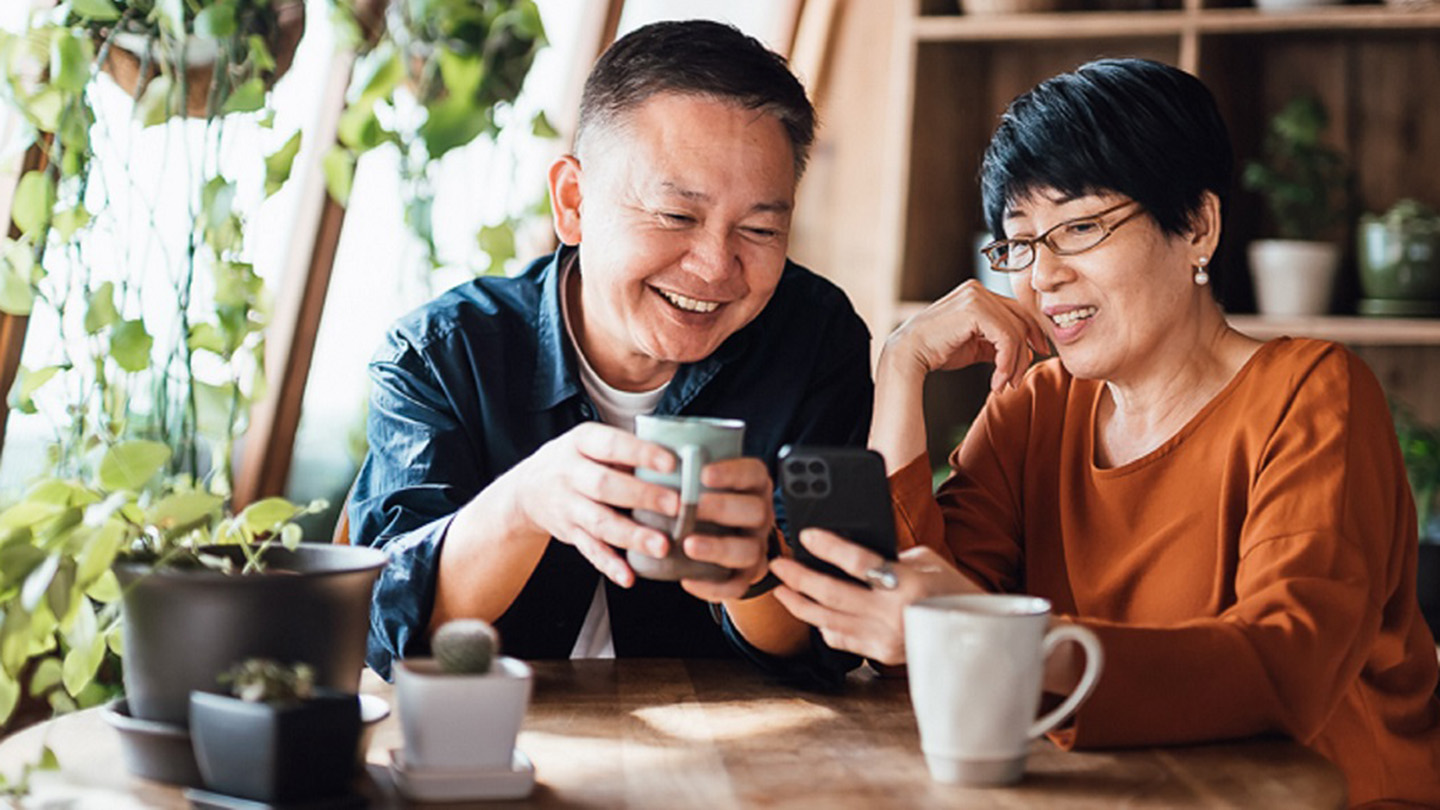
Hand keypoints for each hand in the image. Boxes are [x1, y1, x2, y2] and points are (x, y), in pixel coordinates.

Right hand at [503, 422, 680, 585]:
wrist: (528, 489)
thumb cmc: (577, 461)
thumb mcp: (593, 443)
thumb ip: (627, 451)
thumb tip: (681, 461)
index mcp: (581, 443)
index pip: (611, 445)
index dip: (640, 453)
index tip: (671, 463)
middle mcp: (570, 474)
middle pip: (605, 485)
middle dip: (642, 496)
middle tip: (675, 505)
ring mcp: (568, 506)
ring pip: (600, 523)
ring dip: (632, 536)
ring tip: (661, 546)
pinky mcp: (569, 534)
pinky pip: (590, 551)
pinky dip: (610, 565)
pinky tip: (629, 576)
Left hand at [679, 457, 775, 601]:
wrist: (723, 537)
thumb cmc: (706, 500)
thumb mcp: (705, 480)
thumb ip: (690, 469)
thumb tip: (653, 455)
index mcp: (753, 485)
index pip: (753, 473)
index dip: (732, 472)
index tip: (704, 472)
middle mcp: (761, 514)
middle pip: (756, 510)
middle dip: (723, 508)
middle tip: (691, 507)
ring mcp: (756, 546)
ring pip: (749, 550)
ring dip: (718, 548)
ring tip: (689, 545)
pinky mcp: (746, 576)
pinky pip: (737, 586)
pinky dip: (713, 587)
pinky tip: (688, 580)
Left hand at [770, 528, 980, 663]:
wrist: (975, 634)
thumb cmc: (951, 588)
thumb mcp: (927, 561)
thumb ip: (890, 555)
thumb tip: (850, 551)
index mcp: (908, 583)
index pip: (859, 562)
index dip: (829, 547)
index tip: (806, 536)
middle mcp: (893, 613)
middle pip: (832, 593)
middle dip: (799, 577)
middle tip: (778, 564)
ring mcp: (885, 637)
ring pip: (828, 619)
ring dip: (799, 603)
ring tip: (781, 588)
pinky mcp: (881, 654)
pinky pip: (840, 638)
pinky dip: (821, 624)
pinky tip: (809, 611)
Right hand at [884, 280, 1048, 392]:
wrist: (908, 355)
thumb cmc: (935, 351)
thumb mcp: (974, 346)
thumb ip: (996, 344)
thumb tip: (1024, 353)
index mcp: (977, 294)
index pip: (1016, 312)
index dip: (1031, 335)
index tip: (1036, 357)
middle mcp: (978, 290)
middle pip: (1020, 320)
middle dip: (1025, 353)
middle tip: (1017, 380)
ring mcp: (976, 297)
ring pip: (1016, 331)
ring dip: (1014, 364)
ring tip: (1003, 384)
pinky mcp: (975, 310)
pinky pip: (1006, 338)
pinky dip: (1007, 363)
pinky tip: (997, 380)